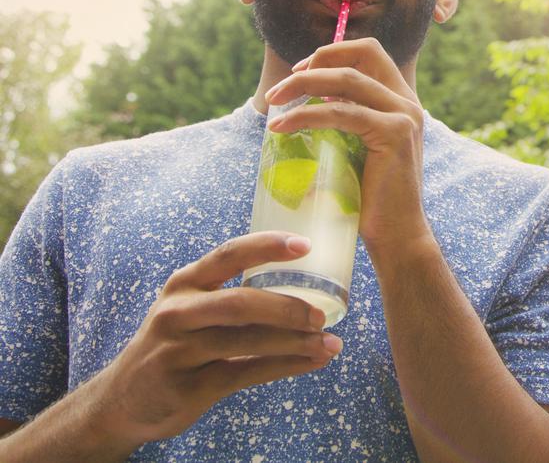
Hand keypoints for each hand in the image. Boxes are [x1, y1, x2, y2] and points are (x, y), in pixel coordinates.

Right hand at [90, 232, 339, 445]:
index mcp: (185, 283)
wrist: (122, 399)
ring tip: (330, 343)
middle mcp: (178, 312)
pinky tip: (312, 363)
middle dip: (287, 308)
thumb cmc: (173, 343)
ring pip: (248, 342)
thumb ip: (233, 296)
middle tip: (322, 315)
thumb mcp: (189, 308)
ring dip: (295, 343)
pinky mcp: (188, 387)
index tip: (305, 245)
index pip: (229, 255)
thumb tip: (304, 290)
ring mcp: (180, 351)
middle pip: (241, 303)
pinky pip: (246, 373)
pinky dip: (286, 367)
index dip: (267, 247)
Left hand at [264, 37, 428, 249]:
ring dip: (303, 84)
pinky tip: (281, 126)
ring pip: (347, 79)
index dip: (333, 52)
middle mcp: (408, 103)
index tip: (302, 72)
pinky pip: (341, 113)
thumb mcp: (359, 151)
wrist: (398, 236)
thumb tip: (301, 110)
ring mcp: (404, 116)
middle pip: (363, 53)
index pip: (371, 53)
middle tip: (283, 87)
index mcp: (401, 102)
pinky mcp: (394, 134)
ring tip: (273, 102)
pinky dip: (306, 115)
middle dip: (316, 60)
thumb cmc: (372, 201)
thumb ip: (345, 125)